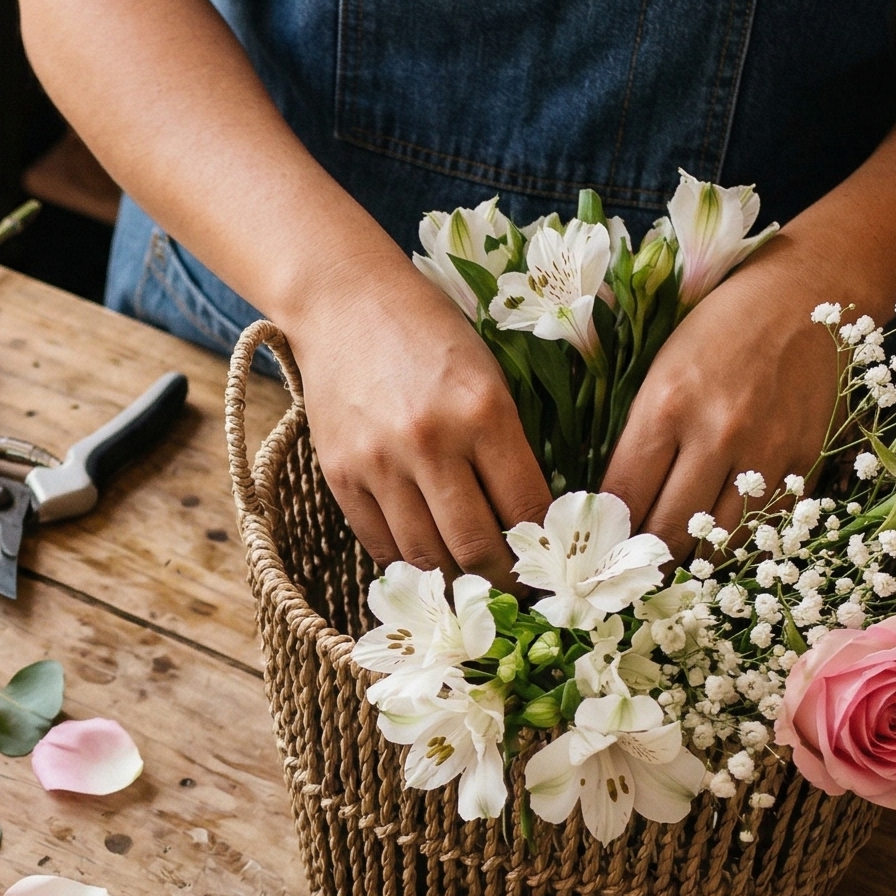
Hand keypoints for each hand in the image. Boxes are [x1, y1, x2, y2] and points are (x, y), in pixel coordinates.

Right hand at [286, 261, 551, 580]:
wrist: (343, 301)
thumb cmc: (429, 331)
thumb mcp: (488, 373)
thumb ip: (509, 442)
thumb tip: (530, 521)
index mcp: (484, 411)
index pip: (527, 508)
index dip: (546, 550)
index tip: (554, 567)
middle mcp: (431, 442)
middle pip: (477, 546)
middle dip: (505, 582)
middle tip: (518, 594)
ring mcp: (380, 463)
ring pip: (426, 556)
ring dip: (456, 582)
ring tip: (475, 589)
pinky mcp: (341, 475)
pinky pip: (380, 543)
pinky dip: (408, 565)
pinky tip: (428, 567)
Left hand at [601, 250, 841, 552]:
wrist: (808, 292)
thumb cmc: (719, 327)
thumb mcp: (659, 369)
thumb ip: (639, 435)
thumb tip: (613, 504)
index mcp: (666, 405)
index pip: (623, 496)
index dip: (605, 532)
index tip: (594, 549)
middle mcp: (716, 434)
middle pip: (668, 529)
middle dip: (642, 558)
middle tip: (627, 571)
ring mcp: (766, 451)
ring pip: (718, 541)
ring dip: (690, 557)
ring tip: (669, 561)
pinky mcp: (804, 460)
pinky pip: (764, 526)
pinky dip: (737, 542)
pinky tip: (716, 542)